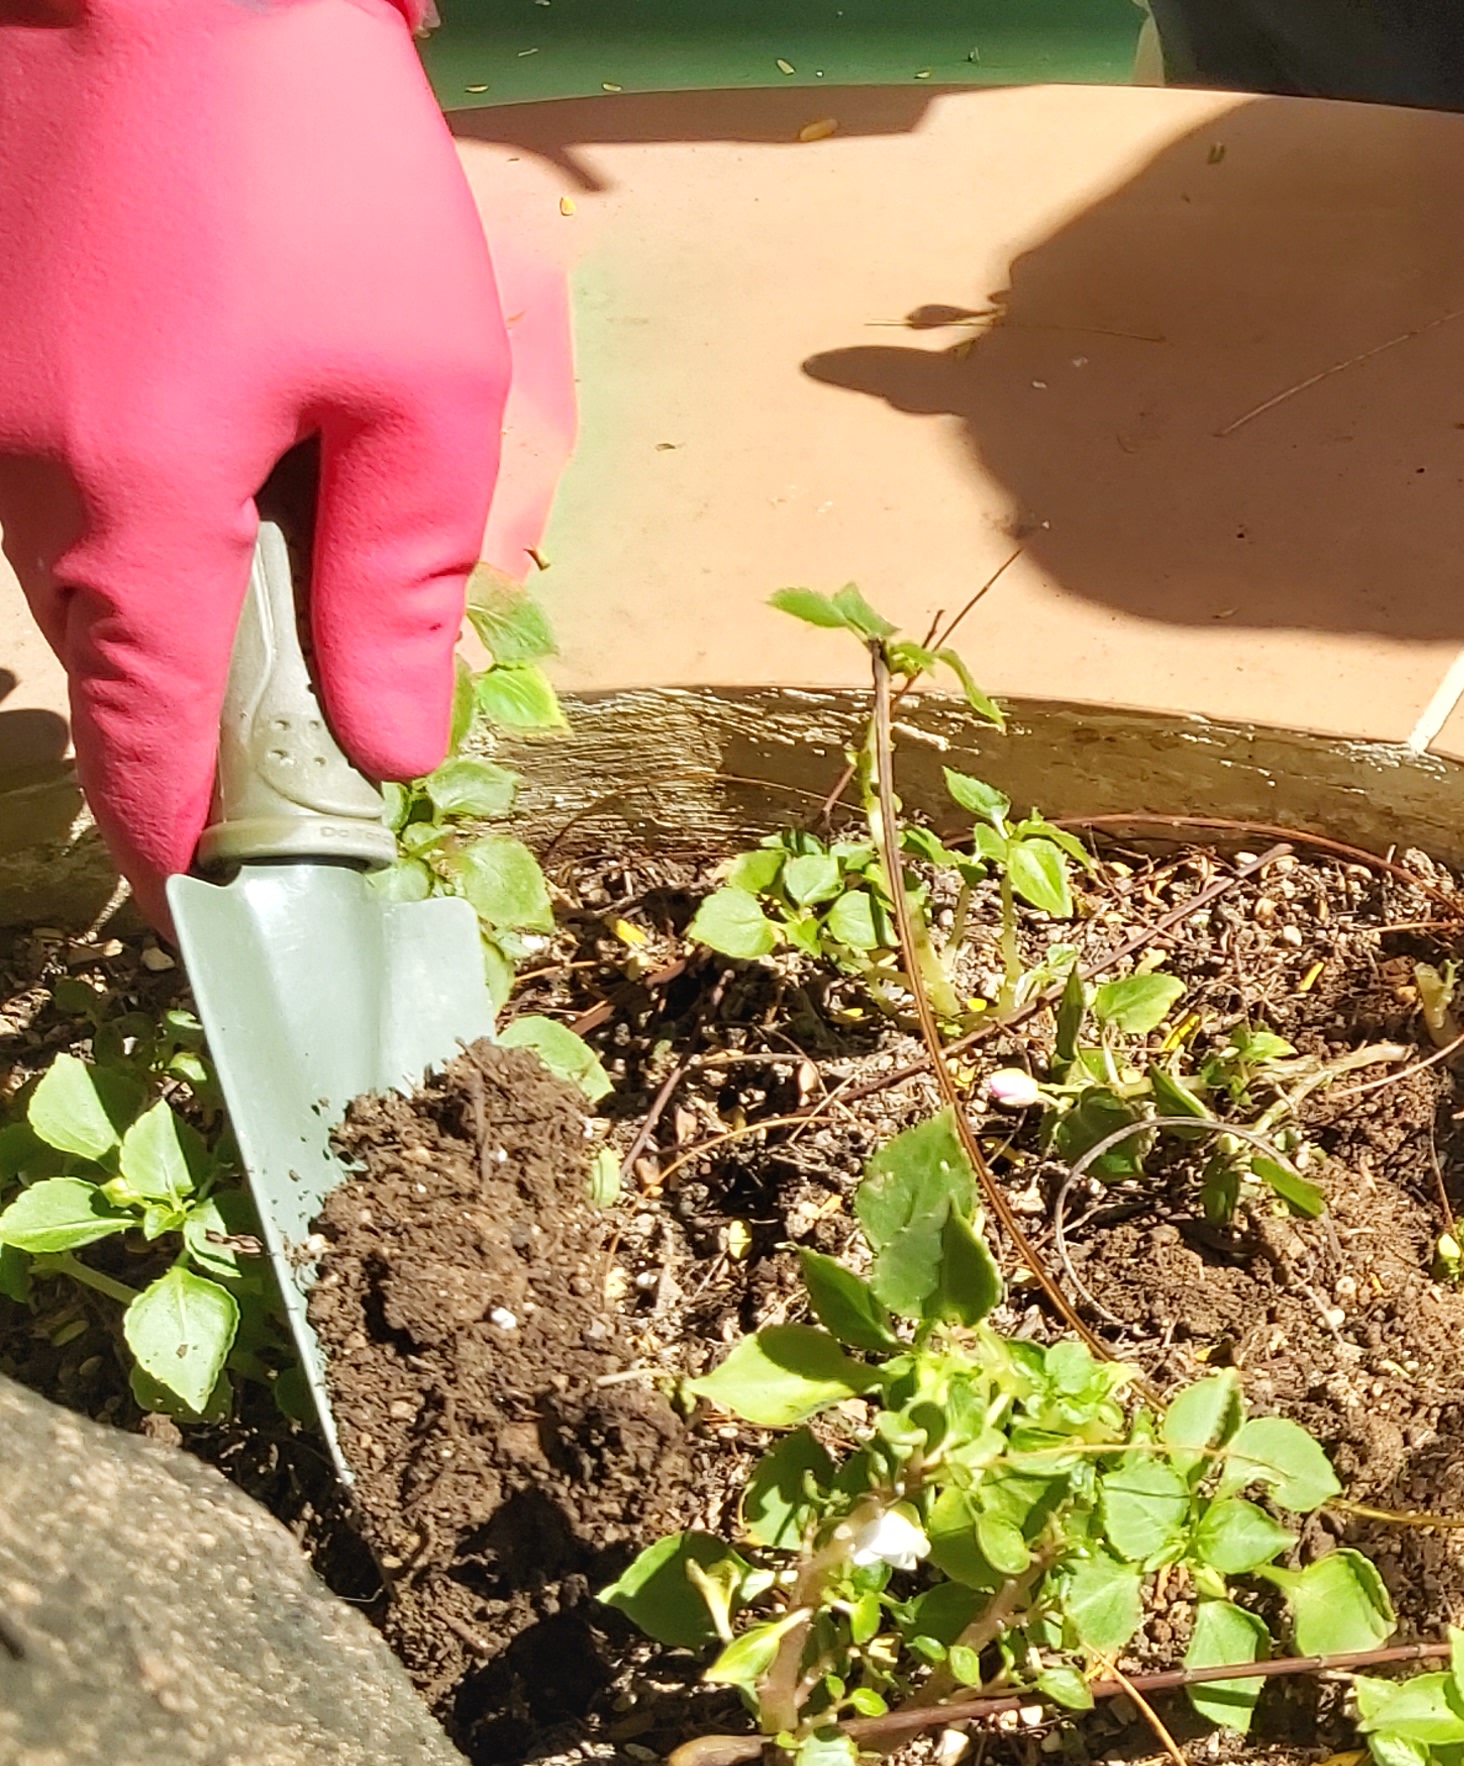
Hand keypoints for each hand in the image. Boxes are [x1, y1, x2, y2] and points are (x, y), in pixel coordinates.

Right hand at [0, 0, 506, 912]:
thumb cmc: (306, 164)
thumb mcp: (419, 383)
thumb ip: (400, 581)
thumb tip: (394, 742)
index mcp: (130, 502)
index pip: (141, 730)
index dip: (174, 825)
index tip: (201, 898)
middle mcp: (13, 464)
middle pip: (104, 650)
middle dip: (186, 707)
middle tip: (290, 742)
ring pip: (65, 558)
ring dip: (158, 588)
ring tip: (272, 570)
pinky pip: (38, 466)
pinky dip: (119, 495)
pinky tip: (213, 446)